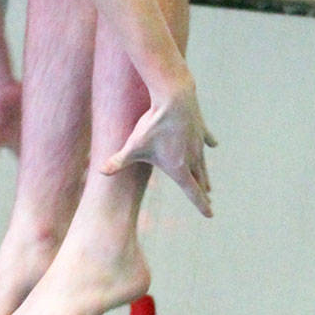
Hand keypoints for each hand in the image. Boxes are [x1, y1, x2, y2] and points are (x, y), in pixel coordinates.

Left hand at [102, 82, 215, 215]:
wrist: (174, 99)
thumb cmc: (153, 126)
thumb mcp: (133, 146)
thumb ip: (118, 161)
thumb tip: (101, 172)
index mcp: (179, 168)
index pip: (193, 192)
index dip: (201, 205)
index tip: (210, 214)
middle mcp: (193, 158)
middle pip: (199, 179)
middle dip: (202, 190)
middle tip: (208, 197)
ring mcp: (198, 143)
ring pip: (204, 162)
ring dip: (205, 172)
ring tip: (208, 181)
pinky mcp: (200, 128)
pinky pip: (206, 139)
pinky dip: (209, 142)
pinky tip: (214, 144)